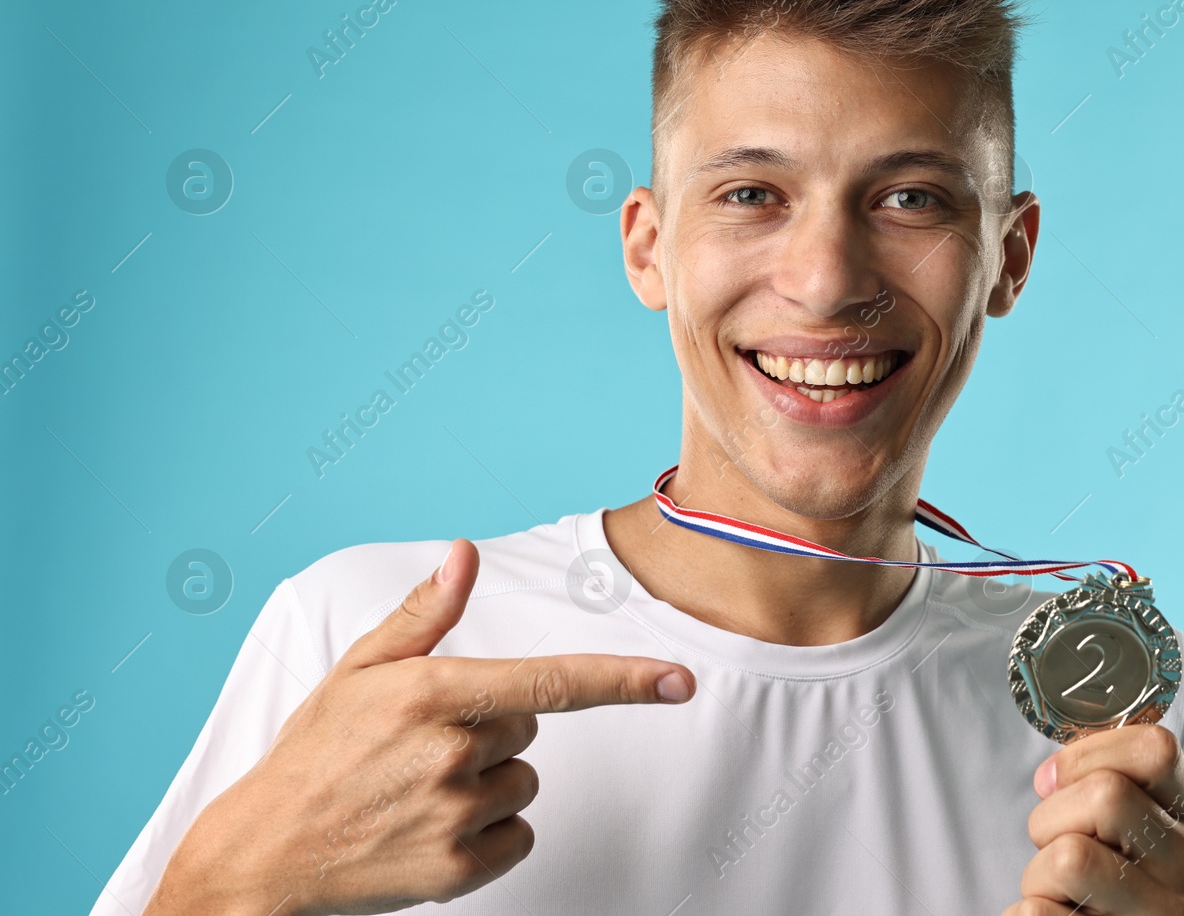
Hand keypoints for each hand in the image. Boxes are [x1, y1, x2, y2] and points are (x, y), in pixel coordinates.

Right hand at [145, 538, 696, 915]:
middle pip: (531, 727)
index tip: (680, 681)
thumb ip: (426, 613)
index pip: (552, 682)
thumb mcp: (360, 670)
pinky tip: (430, 828)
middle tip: (422, 747)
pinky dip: (488, 834)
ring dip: (488, 782)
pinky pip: (518, 836)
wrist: (263, 853)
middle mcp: (452, 753)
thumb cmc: (314, 754)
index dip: (624, 680)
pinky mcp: (457, 869)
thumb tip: (465, 555)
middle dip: (493, 728)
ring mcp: (456, 815)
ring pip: (523, 782)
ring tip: (417, 790)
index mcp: (434, 694)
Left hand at [1002, 725, 1183, 915]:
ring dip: (1039, 872)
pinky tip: (1059, 915)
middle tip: (1057, 846)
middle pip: (1105, 795)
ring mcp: (1163, 911)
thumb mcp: (1124, 821)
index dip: (1089, 754)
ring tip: (1060, 890)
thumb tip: (1050, 778)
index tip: (1059, 782)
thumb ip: (1098, 779)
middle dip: (1051, 816)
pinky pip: (1039, 912)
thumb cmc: (1107, 872)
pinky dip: (1027, 911)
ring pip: (1070, 858)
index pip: (1156, 750)